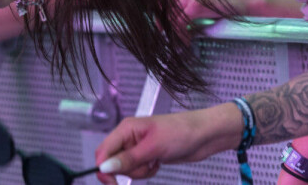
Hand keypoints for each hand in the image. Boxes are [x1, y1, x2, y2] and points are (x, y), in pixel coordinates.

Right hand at [94, 111, 211, 183]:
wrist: (204, 136)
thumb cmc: (181, 132)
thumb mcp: (153, 147)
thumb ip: (128, 158)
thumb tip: (104, 168)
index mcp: (126, 128)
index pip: (103, 151)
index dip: (104, 168)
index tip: (113, 183)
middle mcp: (129, 137)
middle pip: (112, 162)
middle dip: (127, 171)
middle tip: (145, 167)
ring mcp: (137, 147)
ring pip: (125, 169)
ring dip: (139, 172)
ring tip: (154, 163)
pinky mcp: (146, 156)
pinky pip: (137, 171)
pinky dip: (146, 172)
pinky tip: (157, 164)